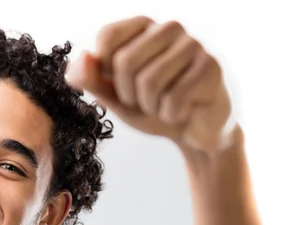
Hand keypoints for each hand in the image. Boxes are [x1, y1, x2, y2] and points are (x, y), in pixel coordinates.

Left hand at [66, 16, 237, 153]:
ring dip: (150, 106)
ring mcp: (193, 44)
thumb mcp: (113, 95)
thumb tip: (81, 58)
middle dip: (128, 94)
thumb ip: (90, 78)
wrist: (191, 131)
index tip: (122, 83)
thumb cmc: (151, 106)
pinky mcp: (211, 66)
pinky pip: (174, 98)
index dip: (106, 71)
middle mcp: (168, 27)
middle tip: (145, 100)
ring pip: (150, 81)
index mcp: (142, 26)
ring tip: (163, 106)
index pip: (107, 37)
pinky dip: (170, 115)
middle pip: (125, 61)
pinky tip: (182, 111)